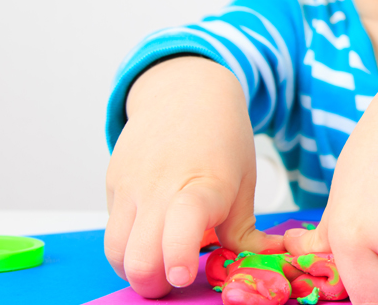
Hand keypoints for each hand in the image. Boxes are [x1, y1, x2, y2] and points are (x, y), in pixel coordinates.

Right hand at [104, 57, 283, 297]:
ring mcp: (130, 187)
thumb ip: (245, 232)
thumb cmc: (221, 137)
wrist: (186, 93)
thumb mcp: (243, 182)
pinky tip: (150, 235)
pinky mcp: (112, 185)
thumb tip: (265, 262)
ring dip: (135, 269)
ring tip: (160, 264)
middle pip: (137, 257)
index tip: (183, 276)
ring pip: (115, 251)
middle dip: (153, 284)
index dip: (177, 258)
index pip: (180, 226)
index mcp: (202, 186)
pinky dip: (128, 245)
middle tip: (174, 282)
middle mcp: (160, 188)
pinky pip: (112, 230)